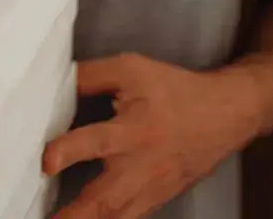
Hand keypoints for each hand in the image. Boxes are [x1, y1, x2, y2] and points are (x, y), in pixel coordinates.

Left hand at [43, 54, 261, 218]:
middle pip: (105, 199)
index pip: (96, 143)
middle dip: (75, 215)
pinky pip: (128, 218)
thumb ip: (89, 75)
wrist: (225, 115)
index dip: (68, 152)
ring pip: (115, 217)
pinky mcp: (155, 198)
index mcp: (133, 130)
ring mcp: (150, 188)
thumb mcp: (131, 70)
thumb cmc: (177, 92)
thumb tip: (52, 82)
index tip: (47, 161)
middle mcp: (141, 165)